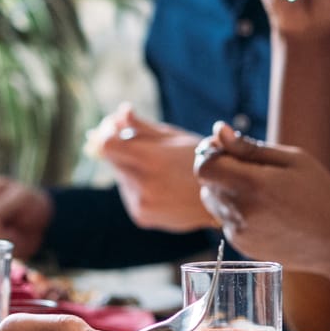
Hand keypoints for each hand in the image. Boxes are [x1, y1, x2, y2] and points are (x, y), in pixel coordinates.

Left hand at [90, 107, 214, 232]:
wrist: (222, 198)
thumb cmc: (200, 160)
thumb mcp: (174, 137)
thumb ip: (141, 127)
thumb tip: (118, 114)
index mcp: (151, 159)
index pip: (106, 145)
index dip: (107, 133)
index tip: (115, 128)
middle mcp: (143, 184)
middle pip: (112, 160)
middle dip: (120, 149)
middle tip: (141, 145)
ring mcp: (141, 203)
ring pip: (120, 177)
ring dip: (130, 168)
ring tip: (159, 168)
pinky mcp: (142, 216)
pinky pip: (129, 193)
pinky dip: (137, 185)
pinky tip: (160, 184)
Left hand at [191, 122, 329, 270]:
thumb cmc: (319, 193)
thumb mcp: (291, 160)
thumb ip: (249, 147)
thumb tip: (219, 130)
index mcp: (253, 185)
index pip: (204, 166)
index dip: (211, 154)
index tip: (227, 150)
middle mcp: (241, 213)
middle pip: (206, 185)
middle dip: (221, 172)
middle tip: (251, 170)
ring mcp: (240, 235)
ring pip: (214, 204)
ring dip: (227, 193)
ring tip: (262, 192)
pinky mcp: (243, 248)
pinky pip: (227, 222)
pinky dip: (238, 213)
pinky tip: (267, 213)